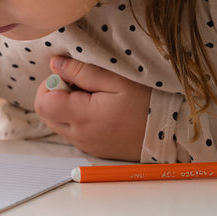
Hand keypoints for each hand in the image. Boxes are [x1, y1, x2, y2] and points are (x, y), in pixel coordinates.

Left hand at [34, 56, 150, 160]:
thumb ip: (82, 72)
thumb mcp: (117, 80)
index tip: (70, 75)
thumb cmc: (148, 103)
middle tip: (80, 84)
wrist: (172, 134)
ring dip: (65, 107)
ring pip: (58, 123)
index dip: (50, 84)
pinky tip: (99, 110)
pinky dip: (77, 119)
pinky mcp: (94, 150)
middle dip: (55, 95)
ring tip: (92, 96)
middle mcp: (80, 135)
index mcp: (83, 117)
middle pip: (46, 114)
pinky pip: (73, 133)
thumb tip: (55, 65)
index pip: (43, 102)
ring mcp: (86, 145)